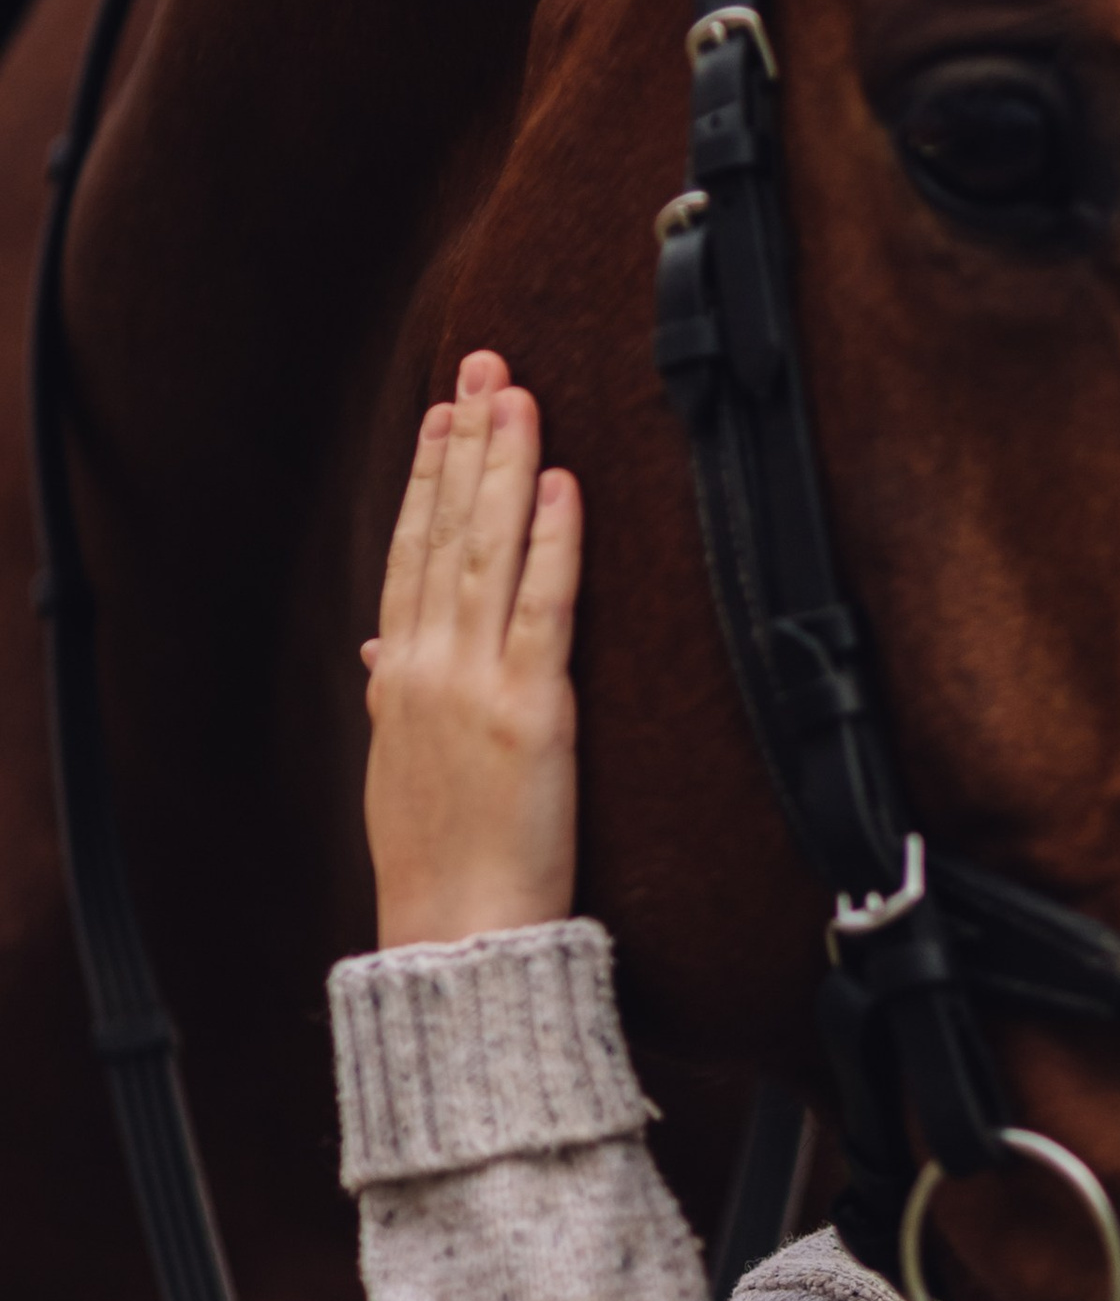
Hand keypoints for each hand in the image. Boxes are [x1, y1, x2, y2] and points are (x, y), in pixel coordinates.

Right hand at [362, 350, 584, 947]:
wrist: (455, 937)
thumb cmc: (438, 862)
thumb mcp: (399, 767)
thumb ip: (394, 695)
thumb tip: (379, 646)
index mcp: (397, 676)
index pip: (411, 551)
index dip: (427, 476)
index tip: (444, 410)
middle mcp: (425, 666)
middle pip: (444, 530)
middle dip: (465, 441)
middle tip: (483, 363)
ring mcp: (474, 684)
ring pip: (486, 551)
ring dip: (503, 465)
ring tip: (517, 394)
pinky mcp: (530, 711)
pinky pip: (543, 608)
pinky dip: (551, 541)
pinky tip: (559, 483)